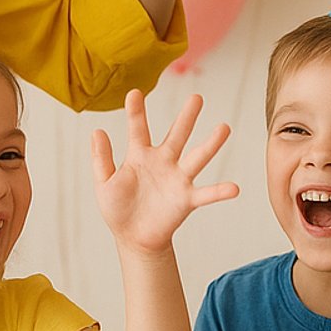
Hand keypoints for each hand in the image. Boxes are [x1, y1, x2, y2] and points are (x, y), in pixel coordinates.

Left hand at [92, 90, 237, 253]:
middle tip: (197, 97)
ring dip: (211, 144)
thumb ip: (101, 158)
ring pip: (197, 158)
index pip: (138, 128)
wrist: (133, 238)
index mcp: (140, 156)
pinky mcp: (186, 199)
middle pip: (177, 135)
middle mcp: (163, 162)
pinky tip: (234, 188)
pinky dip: (220, 191)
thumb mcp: (104, 183)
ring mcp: (177, 179)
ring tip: (224, 128)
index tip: (134, 92)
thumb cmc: (118, 209)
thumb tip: (96, 130)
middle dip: (186, 117)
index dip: (136, 111)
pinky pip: (206, 194)